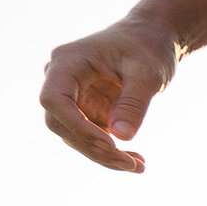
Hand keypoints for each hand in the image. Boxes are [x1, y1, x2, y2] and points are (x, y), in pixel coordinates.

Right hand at [41, 18, 177, 172]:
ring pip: (74, 137)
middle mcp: (61, 80)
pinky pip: (91, 137)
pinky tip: (137, 162)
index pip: (54, 99)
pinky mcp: (87, 110)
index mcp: (68, 62)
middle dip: (93, 148)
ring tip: (139, 166)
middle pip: (61, 124)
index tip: (109, 143)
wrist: (152, 39)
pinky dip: (111, 153)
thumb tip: (123, 137)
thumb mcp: (147, 72)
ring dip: (104, 156)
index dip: (76, 125)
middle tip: (131, 163)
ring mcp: (73, 97)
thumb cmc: (148, 47)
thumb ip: (134, 103)